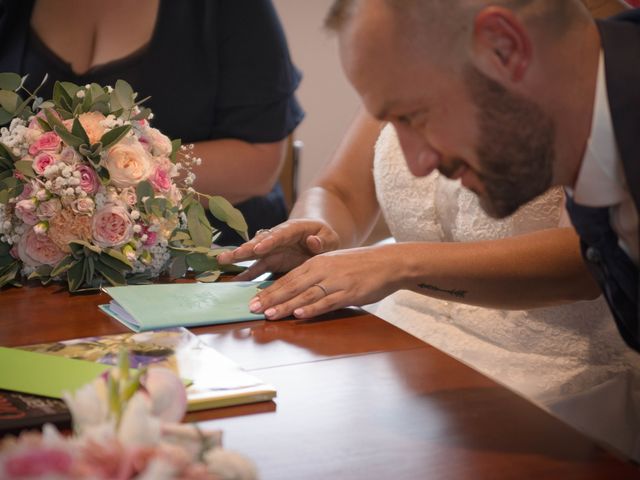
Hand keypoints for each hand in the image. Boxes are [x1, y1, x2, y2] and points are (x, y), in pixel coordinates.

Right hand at [217, 219, 340, 279]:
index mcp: (294, 229)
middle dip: (246, 248)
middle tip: (231, 255)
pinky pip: (256, 267)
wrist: (318, 238)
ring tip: (221, 261)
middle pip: (261, 242)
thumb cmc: (325, 237)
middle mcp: (278, 238)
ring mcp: (272, 249)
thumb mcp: (329, 238)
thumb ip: (323, 241)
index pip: (280, 234)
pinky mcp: (270, 260)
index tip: (258, 248)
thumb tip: (313, 242)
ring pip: (253, 253)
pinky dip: (245, 274)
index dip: (269, 241)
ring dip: (238, 258)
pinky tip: (233, 282)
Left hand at [248, 245, 403, 319]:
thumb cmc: (360, 265)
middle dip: (270, 298)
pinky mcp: (349, 293)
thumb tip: (295, 292)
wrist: (389, 262)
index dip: (269, 290)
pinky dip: (313, 308)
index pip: (288, 277)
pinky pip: (328, 301)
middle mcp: (323, 270)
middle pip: (292, 285)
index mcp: (317, 262)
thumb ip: (315, 276)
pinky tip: (300, 314)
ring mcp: (336, 281)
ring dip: (287, 305)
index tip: (253, 300)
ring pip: (306, 294)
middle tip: (252, 309)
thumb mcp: (333, 264)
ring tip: (270, 315)